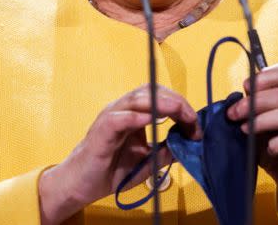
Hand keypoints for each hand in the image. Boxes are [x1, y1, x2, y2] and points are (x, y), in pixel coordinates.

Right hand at [39, 84, 200, 223]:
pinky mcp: (100, 132)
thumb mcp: (147, 161)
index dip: (180, 105)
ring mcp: (110, 118)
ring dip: (160, 104)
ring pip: (135, 99)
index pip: (159, 96)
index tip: (195, 125)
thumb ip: (165, 151)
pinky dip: (134, 117)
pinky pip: (117, 119)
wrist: (81, 185)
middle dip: (175, 102)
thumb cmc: (111, 170)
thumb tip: (187, 143)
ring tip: (177, 112)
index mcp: (133, 114)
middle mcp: (122, 110)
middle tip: (192, 119)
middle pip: (150, 92)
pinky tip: (150, 120)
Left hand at [226, 63, 277, 223]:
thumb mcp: (262, 120)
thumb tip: (234, 101)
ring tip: (245, 129)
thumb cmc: (276, 140)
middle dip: (255, 103)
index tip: (246, 86)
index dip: (266, 77)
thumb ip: (253, 107)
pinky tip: (270, 148)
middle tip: (235, 113)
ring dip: (264, 121)